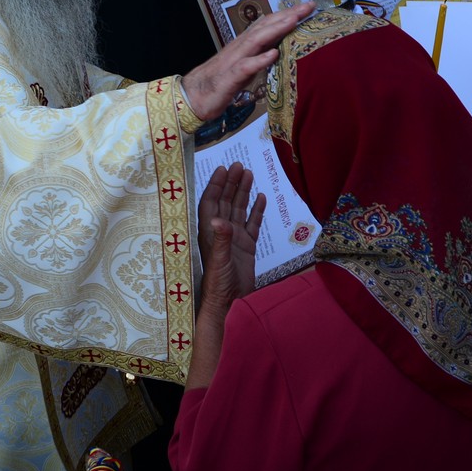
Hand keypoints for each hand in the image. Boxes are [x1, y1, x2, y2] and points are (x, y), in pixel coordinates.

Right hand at [181, 0, 314, 120]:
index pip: (267, 25)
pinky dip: (259, 59)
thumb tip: (279, 52)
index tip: (307, 8)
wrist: (193, 97)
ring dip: (275, 30)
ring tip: (293, 21)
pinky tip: (273, 54)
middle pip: (265, 27)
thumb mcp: (245, 68)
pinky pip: (245, 67)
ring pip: (256, 40)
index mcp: (245, 46)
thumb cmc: (220, 83)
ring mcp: (234, 61)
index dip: (286, 15)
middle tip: (308, 6)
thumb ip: (260, 58)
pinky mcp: (229, 78)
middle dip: (287, 16)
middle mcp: (240, 48)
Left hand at [187, 164, 264, 390]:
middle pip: (225, 202)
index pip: (211, 204)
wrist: (230, 306)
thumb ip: (221, 240)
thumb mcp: (220, 263)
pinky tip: (261, 198)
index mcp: (211, 234)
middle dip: (230, 184)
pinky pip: (252, 225)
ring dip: (243, 193)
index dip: (215, 186)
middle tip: (238, 164)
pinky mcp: (247, 248)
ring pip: (239, 210)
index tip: (222, 169)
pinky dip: (256, 212)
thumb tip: (219, 220)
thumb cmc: (219, 286)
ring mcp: (235, 240)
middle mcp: (222, 233)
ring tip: (249, 174)